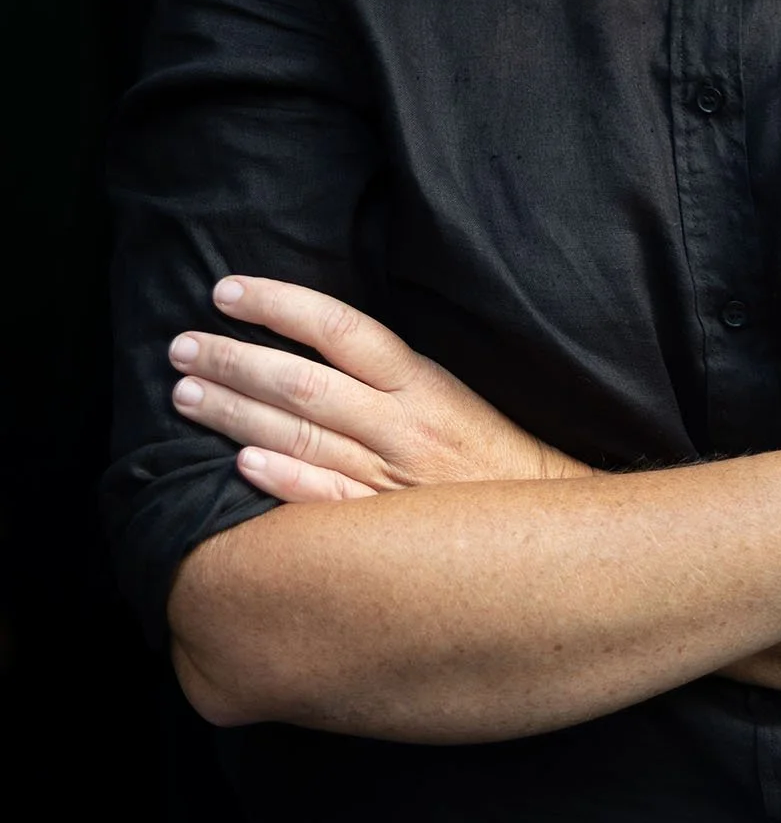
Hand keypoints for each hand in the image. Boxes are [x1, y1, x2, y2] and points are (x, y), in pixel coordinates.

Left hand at [169, 275, 591, 502]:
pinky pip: (329, 505)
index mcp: (423, 384)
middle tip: (182, 346)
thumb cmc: (494, 459)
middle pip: (304, 384)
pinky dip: (285, 483)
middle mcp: (404, 425)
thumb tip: (316, 341)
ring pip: (302, 439)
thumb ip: (390, 375)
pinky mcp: (389, 531)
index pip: (342, 329)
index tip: (228, 291)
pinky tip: (240, 467)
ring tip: (186, 394)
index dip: (280, 306)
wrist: (556, 526)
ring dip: (235, 415)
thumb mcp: (454, 396)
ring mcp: (394, 480)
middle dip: (235, 361)